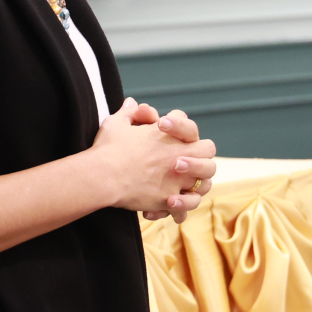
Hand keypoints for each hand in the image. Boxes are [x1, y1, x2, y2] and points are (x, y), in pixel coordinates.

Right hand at [92, 99, 215, 223]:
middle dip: (199, 153)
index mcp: (170, 135)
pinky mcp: (170, 200)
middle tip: (183, 161)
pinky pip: (186, 206)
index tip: (164, 131)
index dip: (179, 127)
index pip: (187, 125)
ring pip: (205, 182)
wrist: (103, 175)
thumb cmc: (109, 148)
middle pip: (208, 149)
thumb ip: (130, 113)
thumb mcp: (117, 123)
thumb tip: (133, 103)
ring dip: (195, 185)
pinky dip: (179, 208)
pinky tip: (169, 206)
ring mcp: (178, 179)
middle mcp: (180, 155)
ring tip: (179, 187)